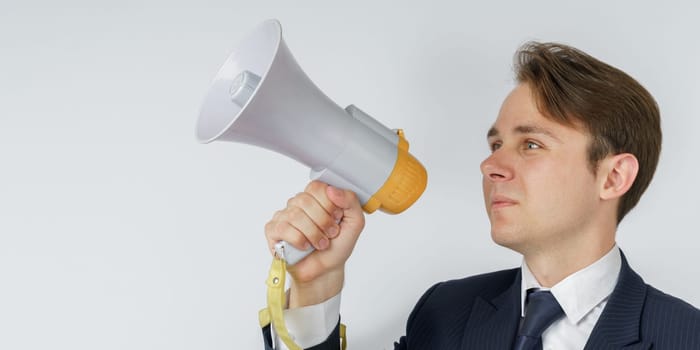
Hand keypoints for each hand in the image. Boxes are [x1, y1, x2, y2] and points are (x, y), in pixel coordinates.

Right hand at [264, 180, 364, 306]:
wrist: (326, 270)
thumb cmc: (337, 246)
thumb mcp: (354, 223)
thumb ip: (350, 201)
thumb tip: (332, 190)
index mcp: (316, 197)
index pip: (317, 186)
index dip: (329, 204)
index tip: (336, 218)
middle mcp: (298, 204)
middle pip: (304, 200)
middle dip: (322, 221)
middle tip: (330, 233)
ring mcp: (284, 216)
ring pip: (294, 216)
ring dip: (313, 234)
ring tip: (320, 243)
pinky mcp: (273, 230)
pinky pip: (282, 228)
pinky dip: (298, 240)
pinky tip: (305, 246)